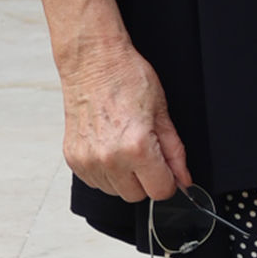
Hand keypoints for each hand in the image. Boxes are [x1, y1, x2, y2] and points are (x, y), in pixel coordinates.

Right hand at [58, 33, 192, 200]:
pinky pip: (95, 181)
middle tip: (144, 150)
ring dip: (123, 176)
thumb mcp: (162, 112)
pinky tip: (108, 146)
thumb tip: (183, 178)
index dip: (168, 181)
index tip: (166, 169)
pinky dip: (105, 170)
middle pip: (137, 196)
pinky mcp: (73, 159)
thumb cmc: (126, 77)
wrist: (92, 61)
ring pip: (115, 191)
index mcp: (136, 148)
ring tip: (123, 144)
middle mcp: (110, 159)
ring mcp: (88, 161)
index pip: (161, 191)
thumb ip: (175, 152)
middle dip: (145, 179)